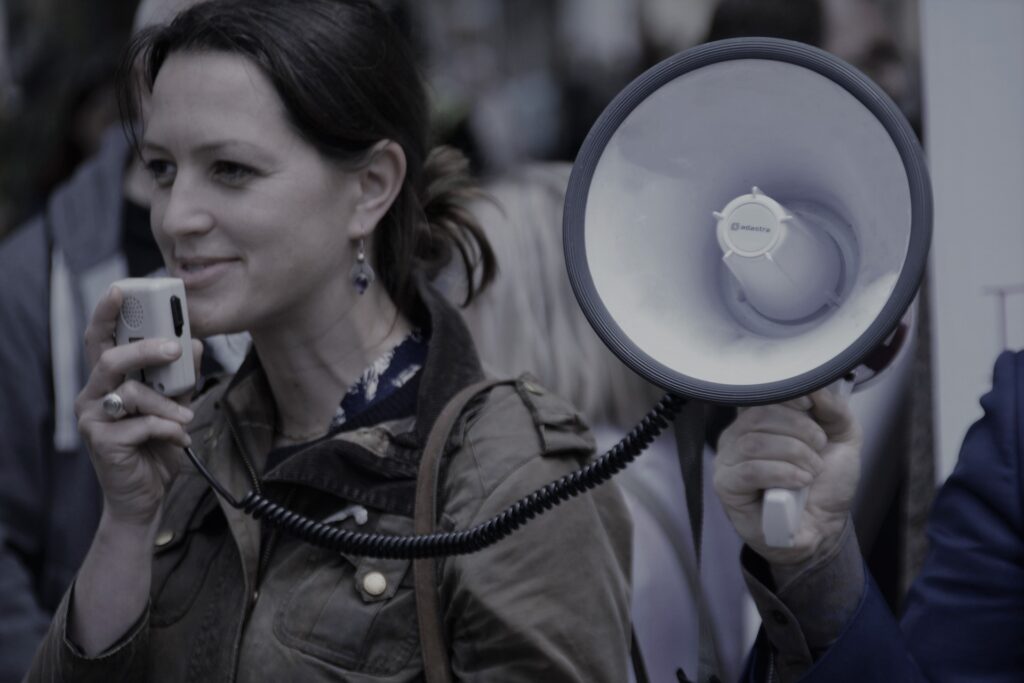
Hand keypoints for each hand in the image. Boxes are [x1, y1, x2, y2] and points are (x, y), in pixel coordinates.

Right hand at [75, 286, 203, 525]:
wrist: (144, 496)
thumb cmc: (155, 446)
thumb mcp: (175, 406)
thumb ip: (181, 377)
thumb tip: (195, 343)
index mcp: (107, 381)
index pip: (101, 338)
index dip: (107, 312)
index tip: (123, 288)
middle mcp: (92, 395)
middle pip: (110, 359)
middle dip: (146, 350)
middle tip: (176, 349)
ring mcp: (93, 419)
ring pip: (130, 393)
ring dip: (167, 404)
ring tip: (186, 419)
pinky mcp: (101, 442)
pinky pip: (140, 425)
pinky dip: (167, 429)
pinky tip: (178, 439)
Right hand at [713, 387, 861, 566]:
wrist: (823, 527)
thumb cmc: (825, 484)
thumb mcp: (842, 438)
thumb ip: (833, 409)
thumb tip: (815, 387)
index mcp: (759, 420)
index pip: (763, 395)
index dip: (787, 397)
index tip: (810, 407)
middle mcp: (738, 436)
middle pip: (759, 416)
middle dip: (799, 431)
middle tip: (818, 450)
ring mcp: (728, 461)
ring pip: (754, 443)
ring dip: (794, 455)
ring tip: (811, 472)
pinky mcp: (727, 486)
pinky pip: (750, 470)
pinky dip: (781, 473)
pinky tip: (800, 482)